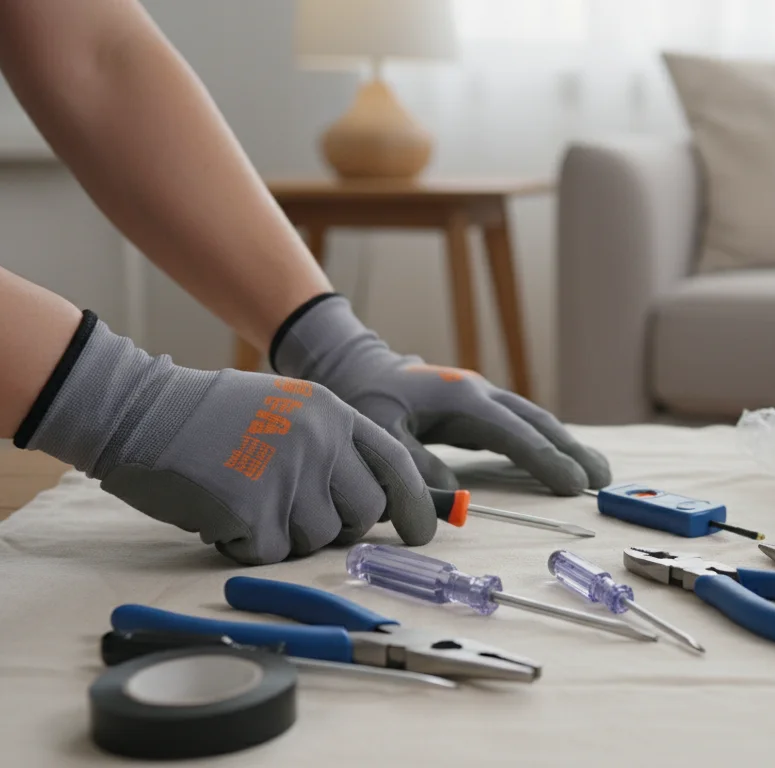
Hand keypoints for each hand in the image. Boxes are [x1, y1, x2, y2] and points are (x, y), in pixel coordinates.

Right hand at [19, 314, 435, 564]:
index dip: (415, 505)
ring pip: (317, 539)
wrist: (140, 411)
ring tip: (247, 498)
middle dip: (338, 525)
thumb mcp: (289, 410)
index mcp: (333, 412)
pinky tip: (223, 511)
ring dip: (285, 534)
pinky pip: (272, 553)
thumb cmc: (212, 418)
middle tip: (294, 510)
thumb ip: (336, 446)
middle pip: (363, 512)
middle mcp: (320, 441)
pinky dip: (248, 545)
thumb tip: (381, 502)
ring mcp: (289, 474)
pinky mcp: (254, 509)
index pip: (396, 465)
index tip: (421, 533)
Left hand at [272, 295, 611, 495]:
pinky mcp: (476, 408)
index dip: (547, 460)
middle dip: (571, 450)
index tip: (574, 484)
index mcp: (463, 399)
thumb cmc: (366, 400)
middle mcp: (480, 393)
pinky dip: (543, 442)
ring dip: (564, 446)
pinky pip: (519, 425)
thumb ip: (415, 468)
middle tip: (602, 479)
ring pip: (533, 421)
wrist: (355, 367)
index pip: (516, 434)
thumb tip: (457, 500)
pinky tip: (559, 459)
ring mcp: (481, 397)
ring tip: (594, 472)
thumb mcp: (380, 435)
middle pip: (537, 423)